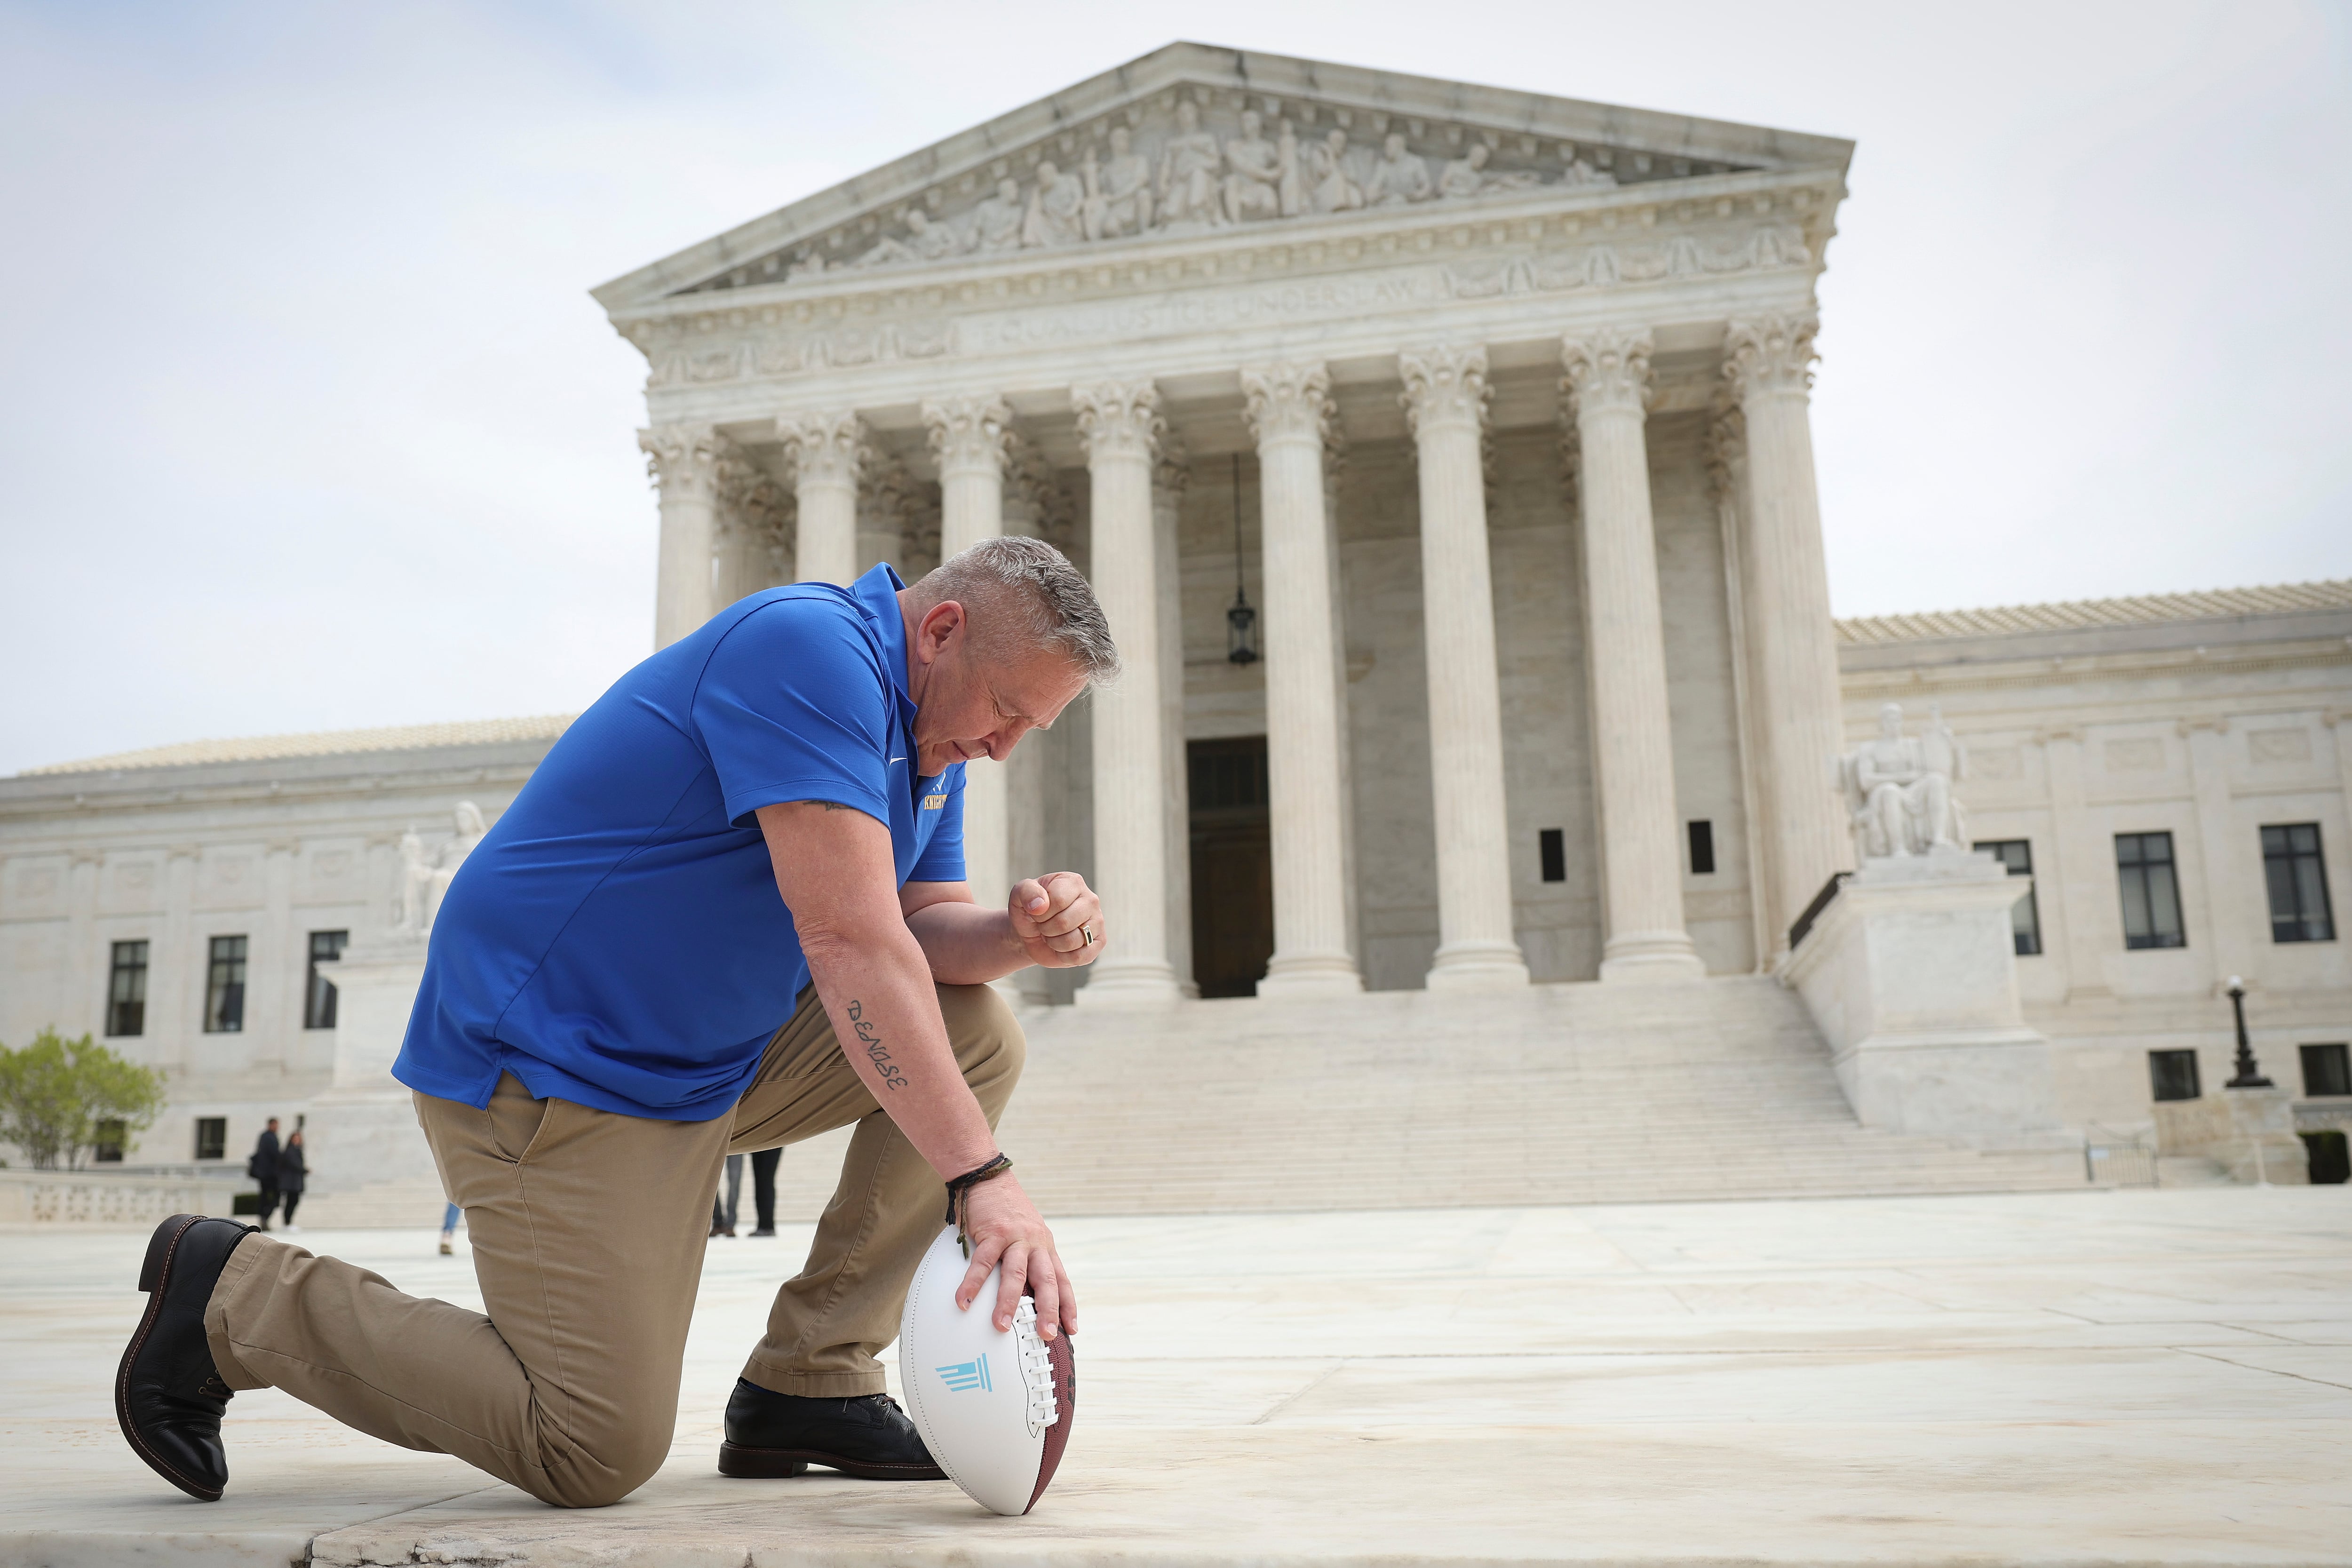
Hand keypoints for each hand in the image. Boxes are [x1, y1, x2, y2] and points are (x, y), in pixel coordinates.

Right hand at [955, 1172, 1076, 1340]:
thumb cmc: (1005, 1209)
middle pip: (1046, 1280)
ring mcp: (1014, 1237)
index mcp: (1044, 1246)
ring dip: (1008, 1303)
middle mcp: (1035, 1243)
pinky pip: (982, 1263)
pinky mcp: (992, 1232)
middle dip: (1048, 1310)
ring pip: (1016, 1274)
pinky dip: (972, 1284)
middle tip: (1046, 1335)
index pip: (1061, 1280)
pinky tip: (963, 1302)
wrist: (988, 1176)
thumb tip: (1021, 1293)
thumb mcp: (1026, 1232)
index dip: (1067, 1305)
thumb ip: (1026, 1259)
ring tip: (1001, 1327)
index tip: (1072, 1329)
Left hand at [1009, 871, 1102, 968]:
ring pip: (1072, 941)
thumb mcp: (1019, 895)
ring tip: (1052, 935)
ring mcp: (1098, 921)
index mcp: (1073, 882)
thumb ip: (1026, 892)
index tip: (1037, 912)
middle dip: (1046, 929)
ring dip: (1053, 943)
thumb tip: (1040, 905)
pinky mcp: (1099, 942)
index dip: (1041, 913)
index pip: (1058, 900)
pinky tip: (1061, 947)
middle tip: (1044, 925)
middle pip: (1065, 922)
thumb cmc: (1029, 910)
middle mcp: (1090, 899)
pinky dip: (1064, 956)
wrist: (1032, 932)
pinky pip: (1080, 956)